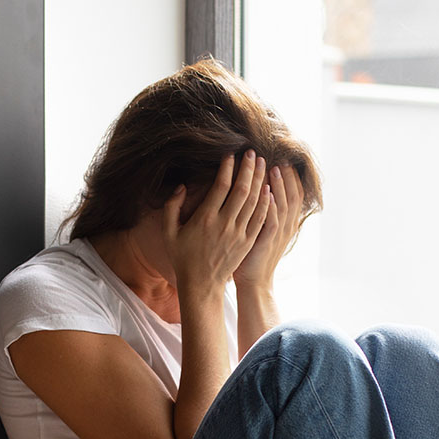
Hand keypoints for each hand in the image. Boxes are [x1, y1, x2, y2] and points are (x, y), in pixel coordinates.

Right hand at [162, 150, 272, 295]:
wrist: (201, 285)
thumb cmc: (182, 257)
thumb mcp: (168, 232)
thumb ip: (171, 207)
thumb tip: (182, 186)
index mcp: (205, 219)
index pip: (221, 186)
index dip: (228, 168)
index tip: (231, 154)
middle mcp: (224, 225)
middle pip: (242, 190)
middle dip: (249, 168)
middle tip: (253, 152)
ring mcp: (239, 234)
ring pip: (254, 201)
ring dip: (260, 180)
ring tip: (264, 164)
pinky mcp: (248, 242)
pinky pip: (261, 218)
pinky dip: (266, 202)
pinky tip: (269, 188)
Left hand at [232, 162, 303, 289]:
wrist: (254, 282)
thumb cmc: (253, 255)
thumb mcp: (263, 231)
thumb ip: (265, 212)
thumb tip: (262, 190)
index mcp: (286, 222)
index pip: (293, 194)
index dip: (290, 177)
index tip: (282, 159)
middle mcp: (286, 226)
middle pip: (292, 194)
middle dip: (286, 175)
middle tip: (279, 156)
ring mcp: (278, 234)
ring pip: (284, 204)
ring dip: (279, 185)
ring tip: (273, 167)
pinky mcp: (267, 241)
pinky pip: (272, 220)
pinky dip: (271, 205)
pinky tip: (266, 191)